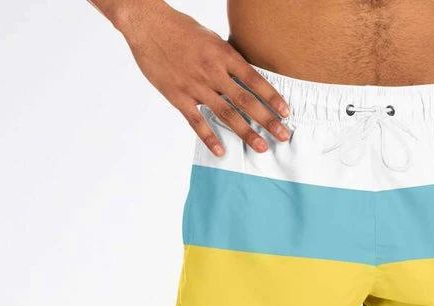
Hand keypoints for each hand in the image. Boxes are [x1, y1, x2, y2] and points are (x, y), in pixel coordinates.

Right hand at [116, 0, 289, 154]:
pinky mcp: (178, 97)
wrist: (147, 25)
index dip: (272, 97)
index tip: (286, 113)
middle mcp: (213, 72)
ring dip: (246, 133)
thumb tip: (245, 77)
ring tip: (262, 147)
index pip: (254, 80)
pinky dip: (209, 138)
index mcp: (223, 54)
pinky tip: (221, 152)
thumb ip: (227, 59)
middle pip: (246, 101)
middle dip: (267, 120)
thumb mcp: (211, 38)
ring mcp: (196, 86)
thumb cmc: (181, 30)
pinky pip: (197, 122)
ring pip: (226, 114)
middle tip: (283, 136)